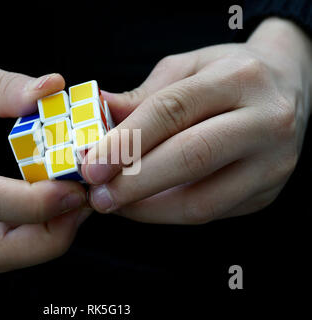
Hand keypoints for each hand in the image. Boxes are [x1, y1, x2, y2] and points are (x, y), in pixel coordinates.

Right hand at [0, 18, 88, 271]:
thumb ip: (4, 86)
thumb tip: (53, 89)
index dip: (33, 203)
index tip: (75, 189)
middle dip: (50, 235)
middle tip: (85, 199)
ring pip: (1, 254)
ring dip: (49, 236)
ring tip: (77, 199)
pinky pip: (3, 241)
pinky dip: (38, 230)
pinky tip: (58, 201)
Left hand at [82, 18, 311, 223]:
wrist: (286, 89)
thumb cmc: (228, 75)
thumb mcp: (187, 70)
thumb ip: (143, 96)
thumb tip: (97, 114)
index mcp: (239, 78)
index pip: (172, 111)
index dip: (126, 141)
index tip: (91, 165)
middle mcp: (265, 121)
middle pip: (191, 158)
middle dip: (134, 182)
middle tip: (98, 194)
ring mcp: (273, 162)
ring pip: (202, 200)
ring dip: (148, 208)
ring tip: (115, 203)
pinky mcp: (268, 192)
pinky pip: (210, 213)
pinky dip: (168, 214)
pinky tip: (143, 205)